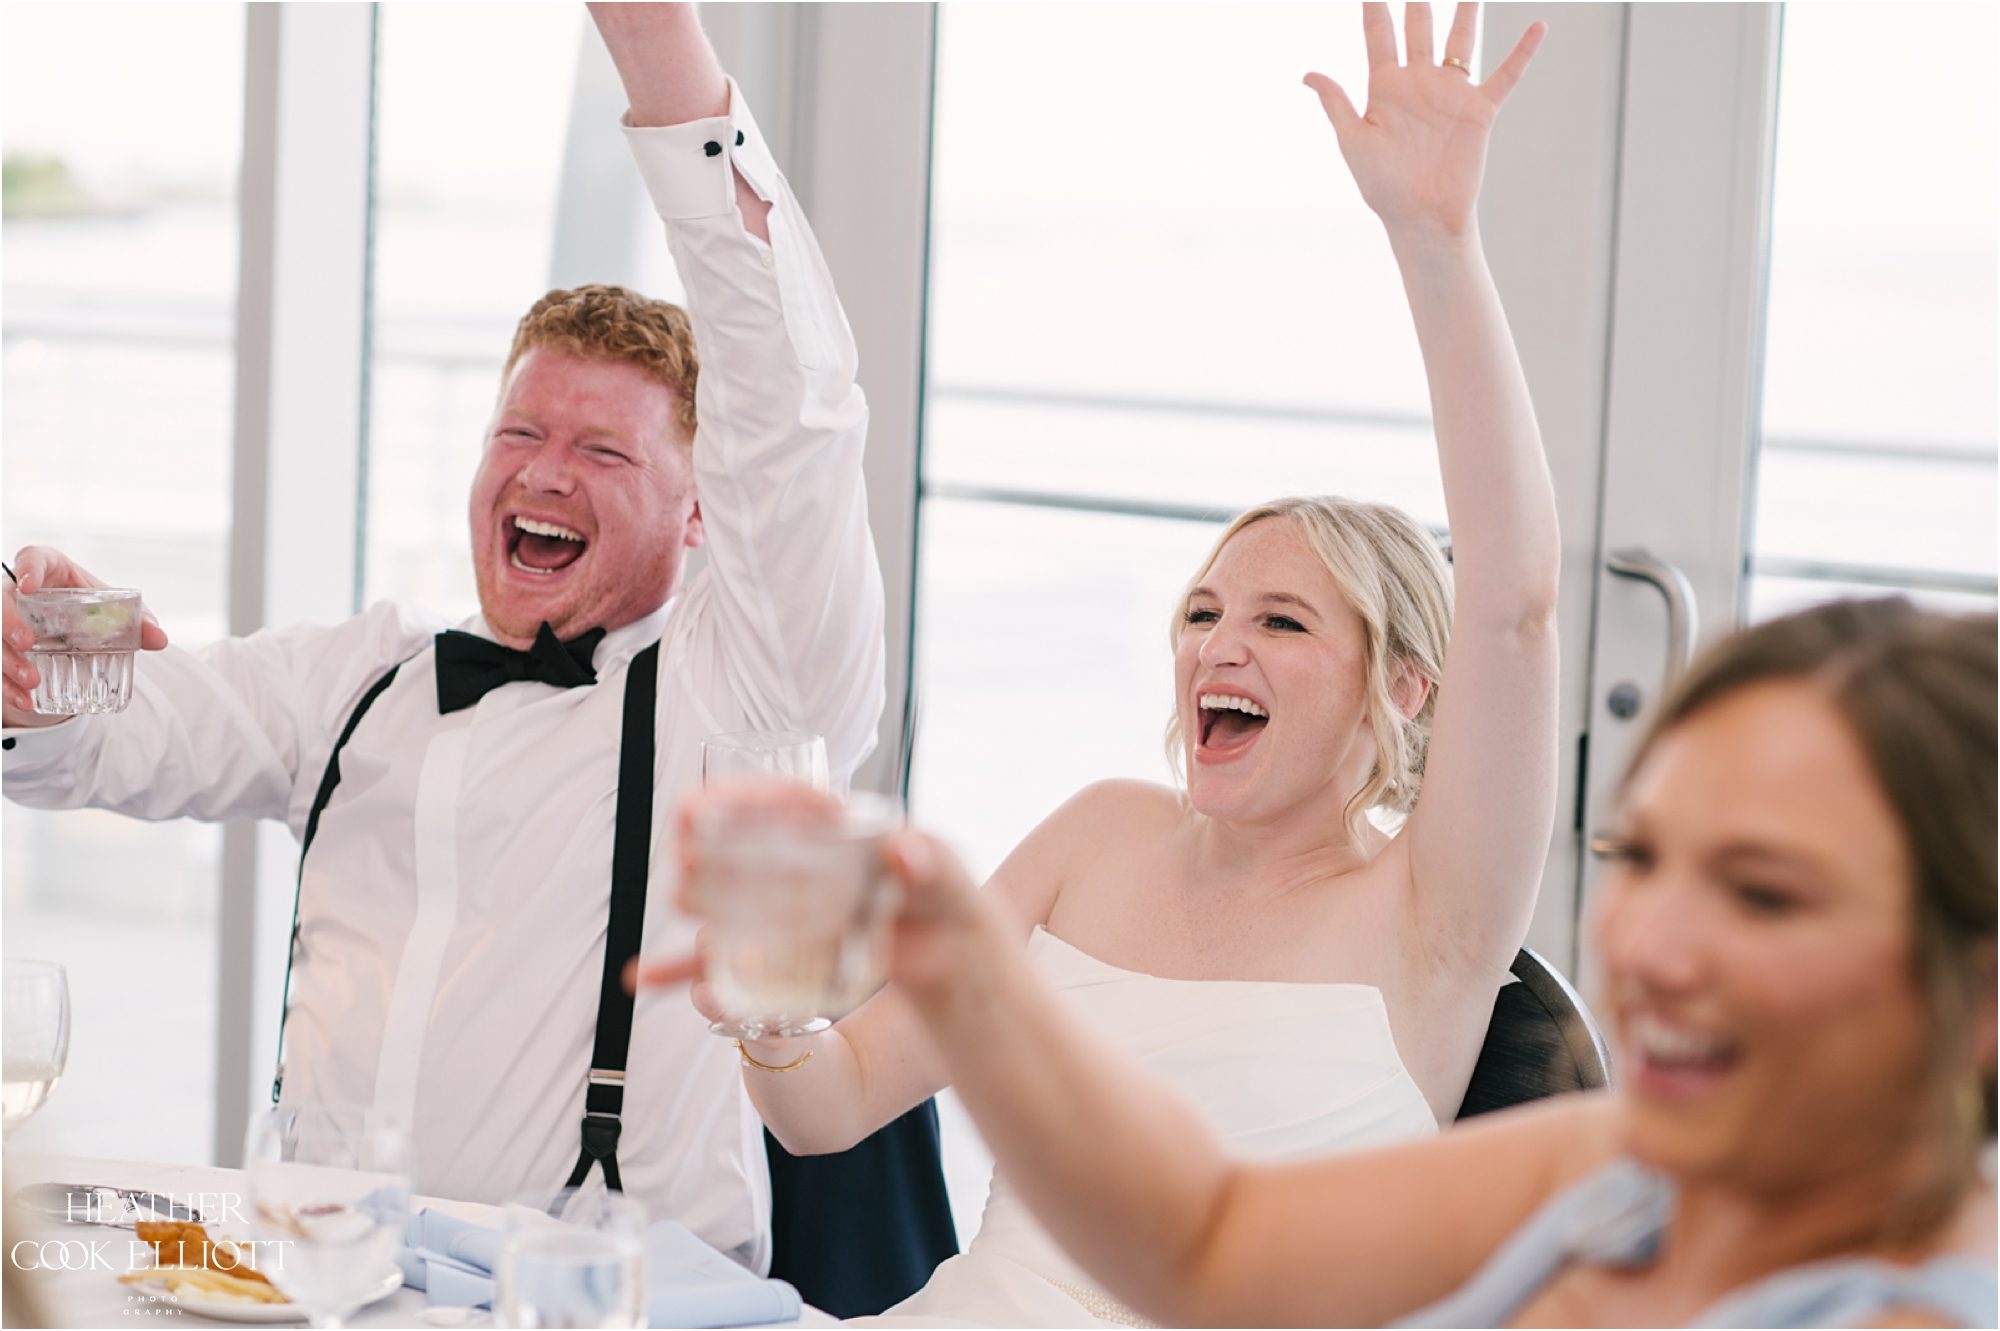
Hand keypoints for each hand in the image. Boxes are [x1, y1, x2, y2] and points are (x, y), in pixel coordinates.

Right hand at [3, 545, 167, 727]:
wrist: (72, 631)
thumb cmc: (89, 609)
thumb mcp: (112, 610)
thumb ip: (137, 622)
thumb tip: (159, 638)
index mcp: (51, 571)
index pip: (32, 557)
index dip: (27, 569)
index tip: (29, 586)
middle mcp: (19, 593)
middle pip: (1, 601)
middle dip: (7, 622)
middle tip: (27, 643)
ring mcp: (5, 620)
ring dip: (7, 660)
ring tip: (32, 681)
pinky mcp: (4, 647)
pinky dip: (7, 687)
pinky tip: (24, 700)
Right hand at [632, 781, 1010, 1014]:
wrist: (960, 975)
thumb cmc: (961, 917)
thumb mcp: (957, 889)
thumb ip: (937, 866)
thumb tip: (904, 849)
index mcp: (850, 837)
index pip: (793, 806)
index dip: (745, 799)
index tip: (702, 803)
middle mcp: (813, 870)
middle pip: (752, 849)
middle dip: (712, 847)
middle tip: (685, 855)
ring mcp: (793, 915)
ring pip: (732, 902)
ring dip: (698, 899)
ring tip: (675, 902)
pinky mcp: (782, 963)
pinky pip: (726, 965)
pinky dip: (685, 970)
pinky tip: (645, 976)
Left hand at [1305, 3, 1545, 240]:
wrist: (1421, 216)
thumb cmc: (1382, 185)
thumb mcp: (1353, 140)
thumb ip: (1337, 103)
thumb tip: (1308, 75)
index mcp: (1385, 87)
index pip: (1379, 35)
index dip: (1375, 7)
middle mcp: (1418, 82)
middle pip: (1419, 26)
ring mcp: (1450, 93)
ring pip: (1460, 39)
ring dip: (1466, 10)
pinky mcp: (1479, 110)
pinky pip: (1506, 74)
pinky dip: (1524, 50)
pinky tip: (1539, 26)